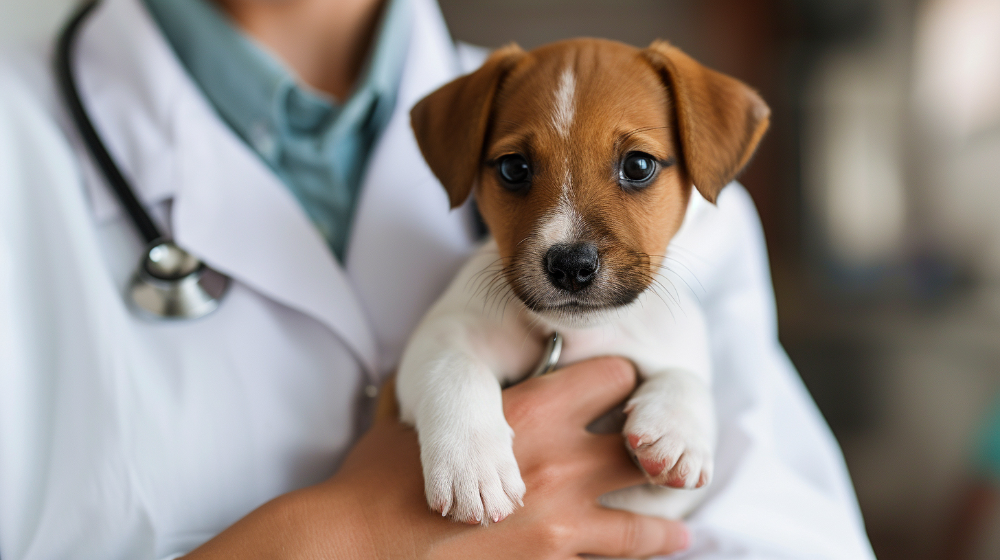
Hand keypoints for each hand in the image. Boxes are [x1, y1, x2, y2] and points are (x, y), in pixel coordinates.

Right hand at [184, 357, 688, 558]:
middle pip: (642, 440)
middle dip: (652, 445)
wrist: (361, 545)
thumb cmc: (381, 480)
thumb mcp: (420, 418)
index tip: (623, 389)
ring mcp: (565, 520)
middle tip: (660, 454)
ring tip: (681, 530)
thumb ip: (458, 398)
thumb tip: (446, 377)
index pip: (613, 376)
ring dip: (663, 524)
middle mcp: (563, 461)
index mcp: (532, 411)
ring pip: (644, 519)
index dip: (621, 379)